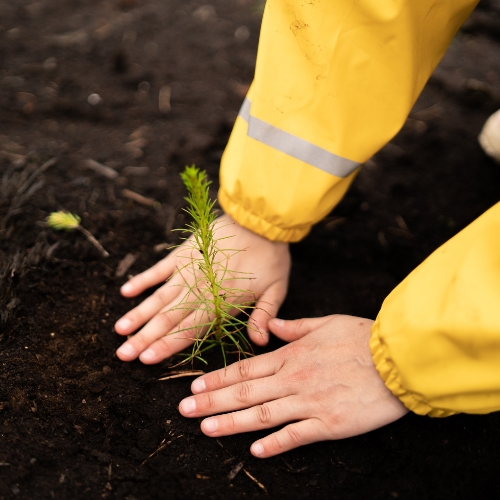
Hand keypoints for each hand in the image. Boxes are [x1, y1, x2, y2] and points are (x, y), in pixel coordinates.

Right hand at [114, 214, 290, 363]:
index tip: (146, 360)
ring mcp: (188, 270)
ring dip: (138, 314)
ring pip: (159, 297)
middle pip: (168, 318)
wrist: (259, 219)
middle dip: (144, 338)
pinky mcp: (183, 253)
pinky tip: (126, 292)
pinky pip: (159, 269)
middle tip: (122, 355)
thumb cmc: (271, 256)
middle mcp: (199, 289)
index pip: (190, 330)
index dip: (167, 346)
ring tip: (119, 330)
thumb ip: (264, 315)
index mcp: (221, 302)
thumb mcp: (277, 289)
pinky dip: (143, 280)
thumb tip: (259, 342)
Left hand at [178, 315, 407, 457]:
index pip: (246, 369)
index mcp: (292, 355)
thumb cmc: (363, 336)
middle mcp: (295, 379)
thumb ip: (295, 326)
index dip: (218, 379)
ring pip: (262, 415)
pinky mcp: (330, 424)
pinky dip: (274, 444)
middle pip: (245, 393)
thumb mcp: (326, 323)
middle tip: (184, 411)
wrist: (399, 358)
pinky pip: (296, 436)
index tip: (195, 387)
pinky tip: (255, 450)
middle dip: (212, 402)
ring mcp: (311, 403)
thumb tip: (272, 325)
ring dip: (231, 423)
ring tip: (206, 429)